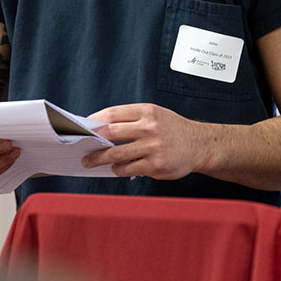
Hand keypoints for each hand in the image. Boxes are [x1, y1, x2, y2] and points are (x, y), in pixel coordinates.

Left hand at [81, 103, 212, 179]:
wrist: (199, 145)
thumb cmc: (172, 129)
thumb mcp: (155, 115)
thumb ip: (131, 119)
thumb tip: (100, 128)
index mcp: (147, 111)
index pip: (112, 113)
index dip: (94, 121)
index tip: (83, 127)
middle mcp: (149, 128)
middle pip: (110, 133)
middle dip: (92, 142)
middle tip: (81, 147)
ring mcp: (152, 147)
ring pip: (116, 155)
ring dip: (99, 160)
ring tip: (90, 162)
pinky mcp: (155, 165)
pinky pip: (128, 169)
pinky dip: (118, 170)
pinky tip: (115, 169)